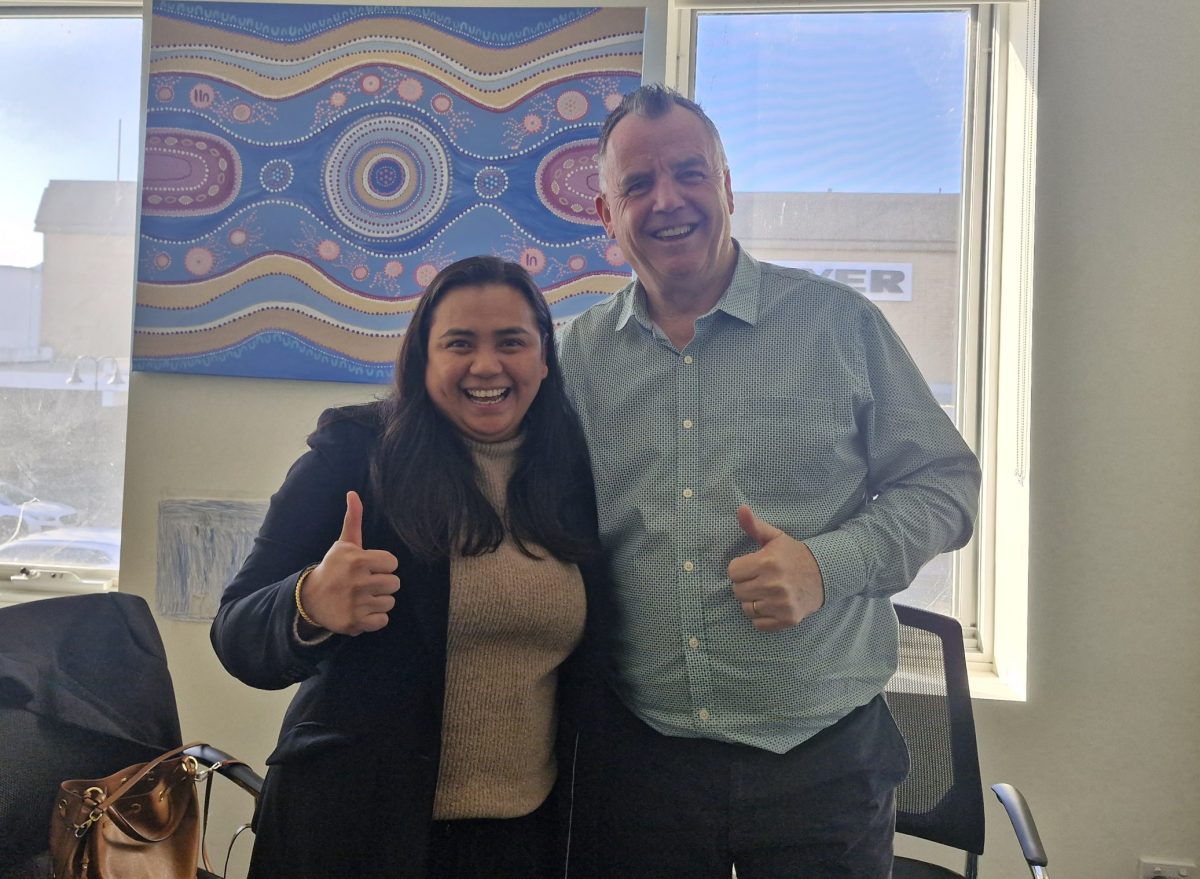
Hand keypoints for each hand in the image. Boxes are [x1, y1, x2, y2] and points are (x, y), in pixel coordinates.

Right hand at [298, 491, 400, 635]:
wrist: (310, 598)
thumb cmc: (333, 567)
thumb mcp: (343, 543)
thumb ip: (353, 519)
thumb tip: (353, 493)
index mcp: (358, 560)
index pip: (393, 563)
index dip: (384, 565)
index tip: (370, 567)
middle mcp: (358, 582)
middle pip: (395, 584)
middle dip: (383, 584)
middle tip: (367, 583)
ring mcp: (356, 603)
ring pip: (390, 603)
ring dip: (379, 601)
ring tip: (363, 597)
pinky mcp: (355, 623)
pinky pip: (382, 621)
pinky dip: (374, 619)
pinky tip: (361, 610)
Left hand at [728, 505, 824, 630]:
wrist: (825, 574)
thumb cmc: (794, 555)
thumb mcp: (775, 537)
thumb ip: (754, 525)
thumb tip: (740, 508)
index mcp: (767, 562)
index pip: (732, 572)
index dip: (740, 569)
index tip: (751, 566)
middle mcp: (773, 584)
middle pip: (737, 591)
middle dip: (745, 584)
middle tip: (759, 579)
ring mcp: (781, 604)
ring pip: (746, 608)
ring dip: (752, 601)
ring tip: (765, 592)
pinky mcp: (788, 619)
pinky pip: (758, 624)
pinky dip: (762, 617)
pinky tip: (772, 605)